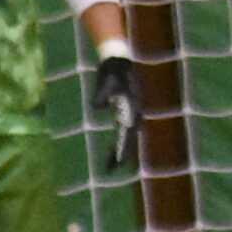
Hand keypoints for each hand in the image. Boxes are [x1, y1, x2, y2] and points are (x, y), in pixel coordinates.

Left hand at [92, 54, 142, 172]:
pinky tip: (112, 154)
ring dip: (120, 152)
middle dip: (121, 155)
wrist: (118, 62)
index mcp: (130, 108)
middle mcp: (134, 114)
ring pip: (127, 139)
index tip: (117, 161)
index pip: (127, 133)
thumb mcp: (105, 82)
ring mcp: (131, 115)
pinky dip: (119, 145)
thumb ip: (101, 95)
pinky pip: (124, 134)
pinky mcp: (126, 114)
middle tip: (111, 169)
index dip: (123, 148)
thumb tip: (97, 107)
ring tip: (111, 167)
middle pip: (129, 139)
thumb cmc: (111, 72)